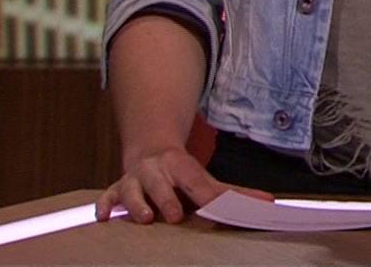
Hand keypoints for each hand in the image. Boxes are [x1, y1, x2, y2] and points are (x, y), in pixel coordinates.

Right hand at [93, 145, 272, 224]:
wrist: (151, 152)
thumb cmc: (182, 175)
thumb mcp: (206, 179)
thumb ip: (233, 193)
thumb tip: (268, 203)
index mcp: (182, 166)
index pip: (196, 182)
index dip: (206, 196)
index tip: (215, 208)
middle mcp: (157, 170)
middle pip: (161, 183)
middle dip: (166, 198)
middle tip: (175, 215)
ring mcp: (135, 179)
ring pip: (132, 190)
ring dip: (137, 204)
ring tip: (146, 218)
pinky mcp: (117, 190)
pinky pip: (107, 197)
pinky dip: (104, 206)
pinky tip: (103, 217)